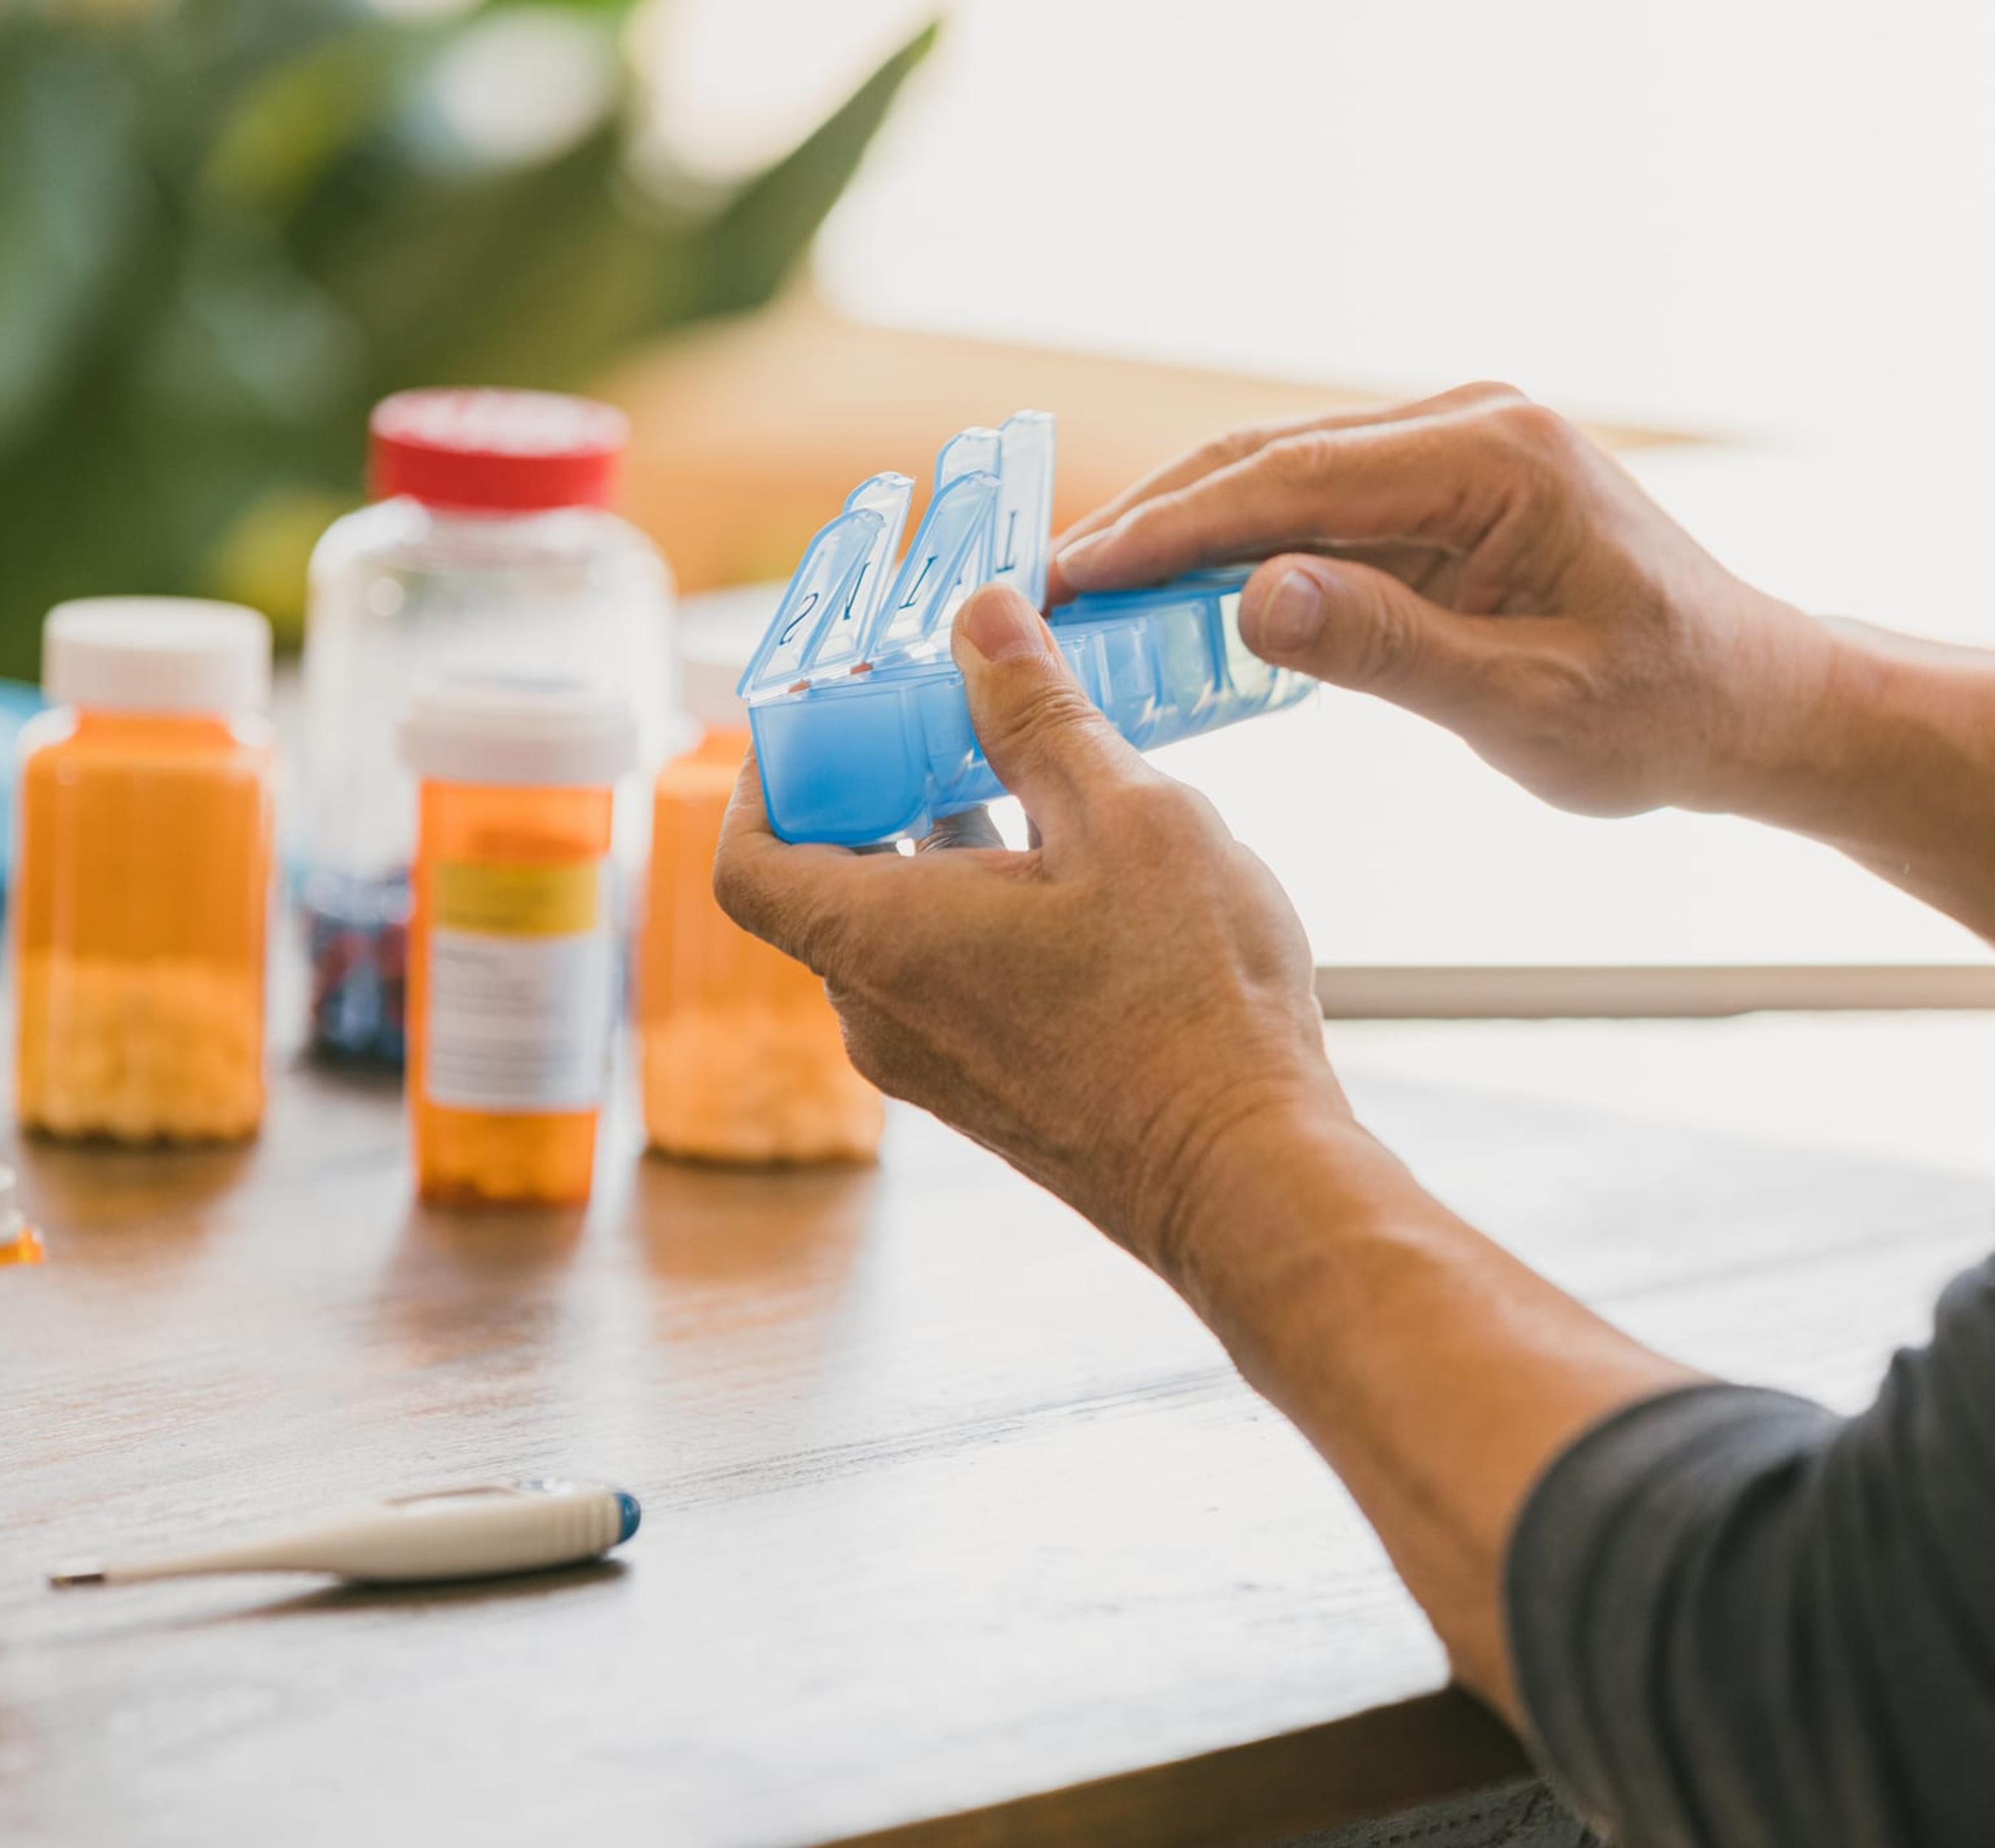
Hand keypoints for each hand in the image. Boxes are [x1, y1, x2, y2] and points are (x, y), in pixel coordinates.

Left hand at [714, 585, 1345, 1264]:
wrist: (1248, 1177)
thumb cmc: (1190, 1005)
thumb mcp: (1126, 817)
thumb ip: (1037, 714)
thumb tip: (980, 619)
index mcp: (878, 943)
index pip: (746, 859)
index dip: (767, 777)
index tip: (830, 718)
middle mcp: (881, 1015)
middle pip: (832, 879)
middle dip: (887, 784)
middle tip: (963, 712)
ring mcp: (934, 1064)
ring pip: (902, 926)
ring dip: (952, 844)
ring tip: (1046, 777)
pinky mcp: (991, 1090)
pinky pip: (951, 977)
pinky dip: (986, 907)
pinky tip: (1086, 869)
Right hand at [1050, 383, 1831, 818]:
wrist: (1749, 702)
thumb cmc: (1660, 712)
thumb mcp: (1526, 702)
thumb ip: (1390, 648)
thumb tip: (1250, 595)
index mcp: (1497, 458)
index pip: (1293, 481)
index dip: (1167, 529)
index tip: (1069, 574)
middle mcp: (1471, 426)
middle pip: (1269, 459)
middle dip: (1150, 521)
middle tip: (1041, 583)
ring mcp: (1456, 449)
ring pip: (1281, 477)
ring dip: (1182, 533)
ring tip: (1081, 592)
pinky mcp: (1445, 489)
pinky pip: (1318, 507)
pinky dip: (1239, 548)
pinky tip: (1172, 596)